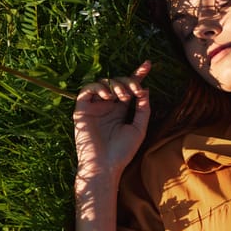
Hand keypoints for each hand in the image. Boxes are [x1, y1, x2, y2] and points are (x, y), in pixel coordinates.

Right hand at [73, 61, 151, 178]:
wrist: (105, 166)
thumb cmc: (122, 152)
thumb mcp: (139, 128)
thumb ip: (143, 109)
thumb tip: (145, 89)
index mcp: (120, 110)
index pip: (129, 87)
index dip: (138, 74)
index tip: (148, 64)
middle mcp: (107, 106)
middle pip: (118, 82)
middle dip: (128, 82)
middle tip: (134, 92)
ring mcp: (94, 107)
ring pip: (103, 82)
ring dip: (116, 84)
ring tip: (122, 97)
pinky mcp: (81, 110)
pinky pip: (86, 90)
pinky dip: (97, 87)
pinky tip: (107, 95)